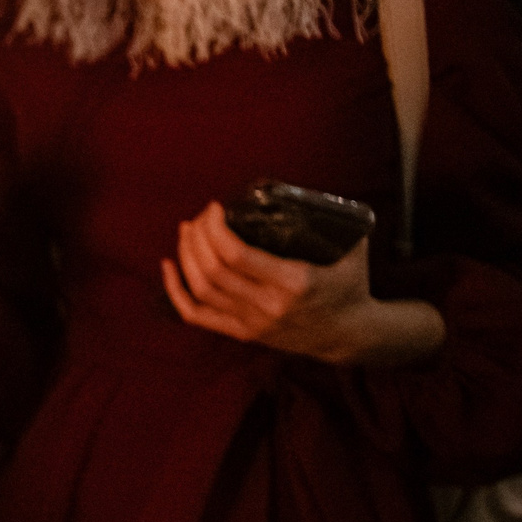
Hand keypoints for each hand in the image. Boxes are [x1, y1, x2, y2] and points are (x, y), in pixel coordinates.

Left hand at [161, 202, 444, 366]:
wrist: (351, 336)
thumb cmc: (350, 285)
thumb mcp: (353, 250)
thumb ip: (333, 219)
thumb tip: (307, 185)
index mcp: (294, 283)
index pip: (235, 255)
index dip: (214, 228)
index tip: (215, 206)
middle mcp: (268, 306)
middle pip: (212, 269)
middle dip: (198, 235)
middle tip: (201, 215)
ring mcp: (252, 323)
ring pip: (200, 289)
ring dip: (186, 254)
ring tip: (187, 230)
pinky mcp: (243, 334)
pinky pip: (195, 315)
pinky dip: (174, 290)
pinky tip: (168, 265)